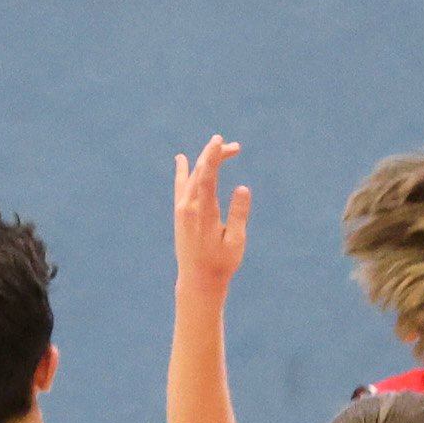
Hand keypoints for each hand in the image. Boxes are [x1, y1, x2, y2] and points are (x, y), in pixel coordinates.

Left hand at [174, 137, 251, 300]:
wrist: (197, 280)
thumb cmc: (221, 263)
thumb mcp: (236, 242)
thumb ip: (239, 214)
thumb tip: (243, 188)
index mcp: (203, 214)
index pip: (206, 177)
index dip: (212, 157)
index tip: (219, 141)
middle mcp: (188, 208)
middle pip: (200, 172)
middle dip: (216, 155)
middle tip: (236, 147)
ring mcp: (181, 210)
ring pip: (192, 177)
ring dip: (206, 162)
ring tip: (221, 149)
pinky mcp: (180, 213)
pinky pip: (180, 186)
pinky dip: (182, 171)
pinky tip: (181, 159)